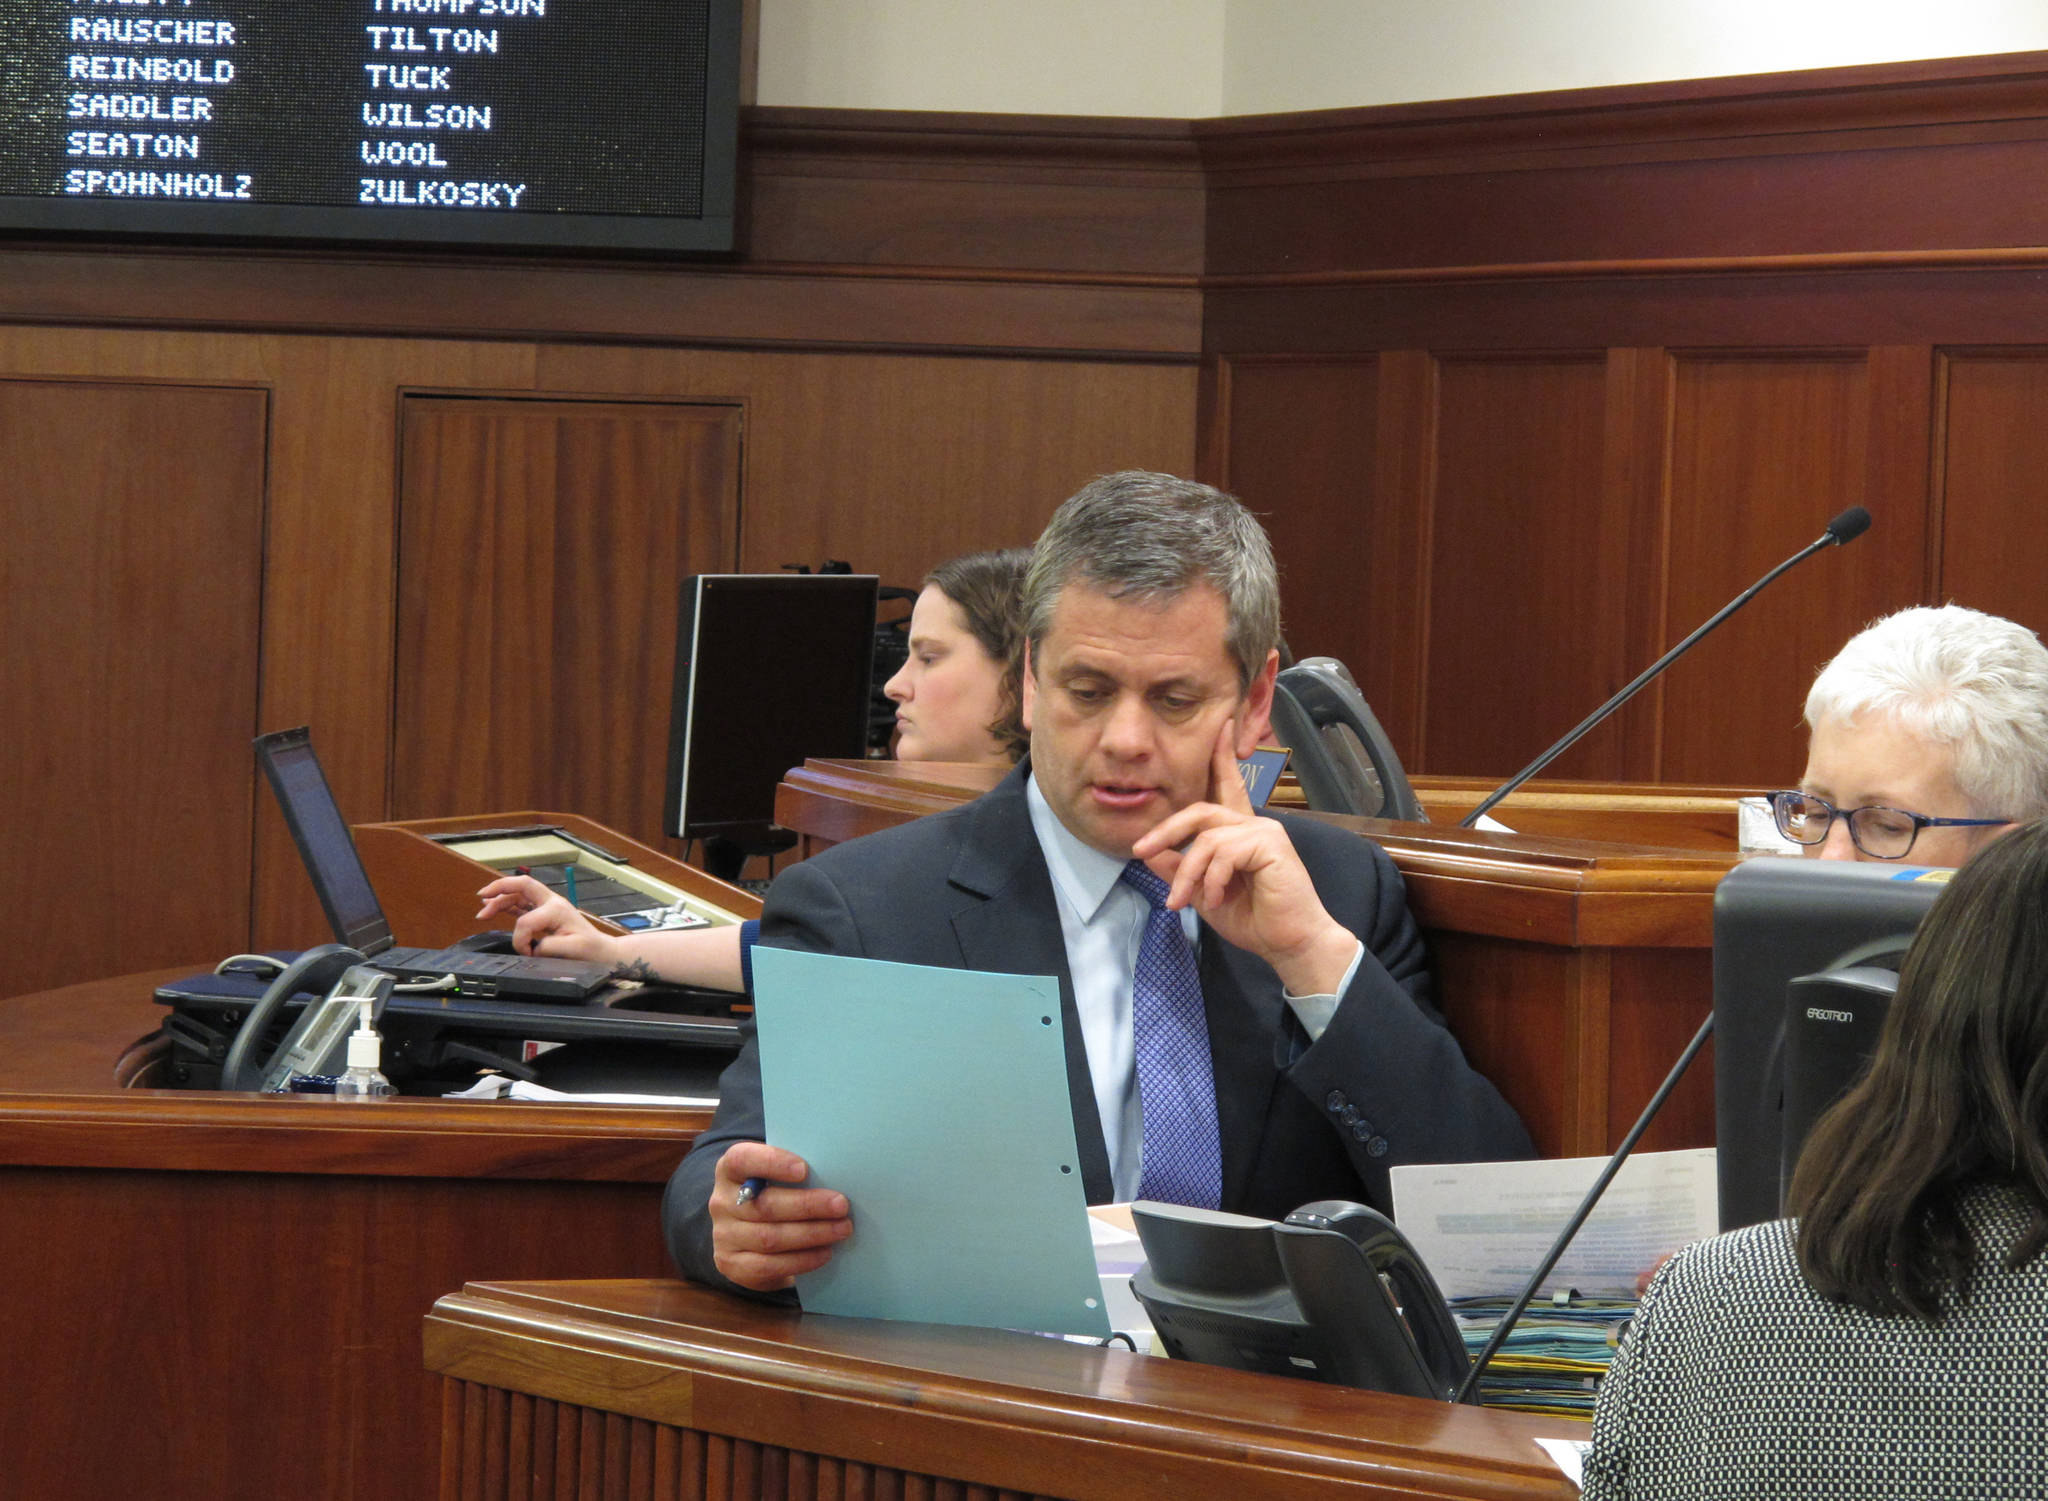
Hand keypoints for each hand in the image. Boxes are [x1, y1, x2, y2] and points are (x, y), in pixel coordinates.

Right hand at [474, 874, 616, 963]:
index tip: (527, 953)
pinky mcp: (544, 914)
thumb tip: (533, 947)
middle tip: (481, 897)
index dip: (520, 938)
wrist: (601, 951)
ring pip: (518, 894)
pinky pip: (521, 904)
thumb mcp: (574, 950)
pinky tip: (494, 908)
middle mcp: (551, 903)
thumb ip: (550, 947)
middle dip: (500, 888)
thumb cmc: (591, 950)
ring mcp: (547, 906)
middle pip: (522, 885)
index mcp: (557, 909)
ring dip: (499, 899)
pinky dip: (506, 905)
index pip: (527, 919)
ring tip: (483, 911)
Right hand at [709, 1141, 851, 1291]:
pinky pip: (768, 1265)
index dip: (772, 1163)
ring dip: (811, 1234)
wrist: (747, 1236)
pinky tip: (824, 1253)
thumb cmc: (772, 1194)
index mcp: (730, 1169)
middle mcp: (721, 1201)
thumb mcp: (775, 1177)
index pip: (742, 1160)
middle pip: (764, 1205)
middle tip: (841, 1205)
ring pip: (769, 1238)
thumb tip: (835, 1174)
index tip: (804, 1169)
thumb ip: (794, 1172)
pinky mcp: (732, 1265)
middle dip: (808, 1205)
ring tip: (841, 1229)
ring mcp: (724, 1235)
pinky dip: (801, 1260)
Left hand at [1128, 723, 1358, 995]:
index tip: (1220, 726)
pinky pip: (1224, 852)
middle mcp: (1254, 824)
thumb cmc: (1254, 920)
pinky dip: (1211, 879)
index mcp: (1240, 833)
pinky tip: (1215, 900)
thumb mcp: (1203, 894)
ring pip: (1206, 837)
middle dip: (1166, 829)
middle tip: (1141, 849)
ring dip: (1187, 873)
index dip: (1220, 758)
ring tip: (1181, 902)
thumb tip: (1150, 852)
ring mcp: (1264, 831)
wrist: (1290, 944)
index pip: (1227, 787)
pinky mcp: (1270, 844)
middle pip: (1200, 809)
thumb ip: (1180, 870)